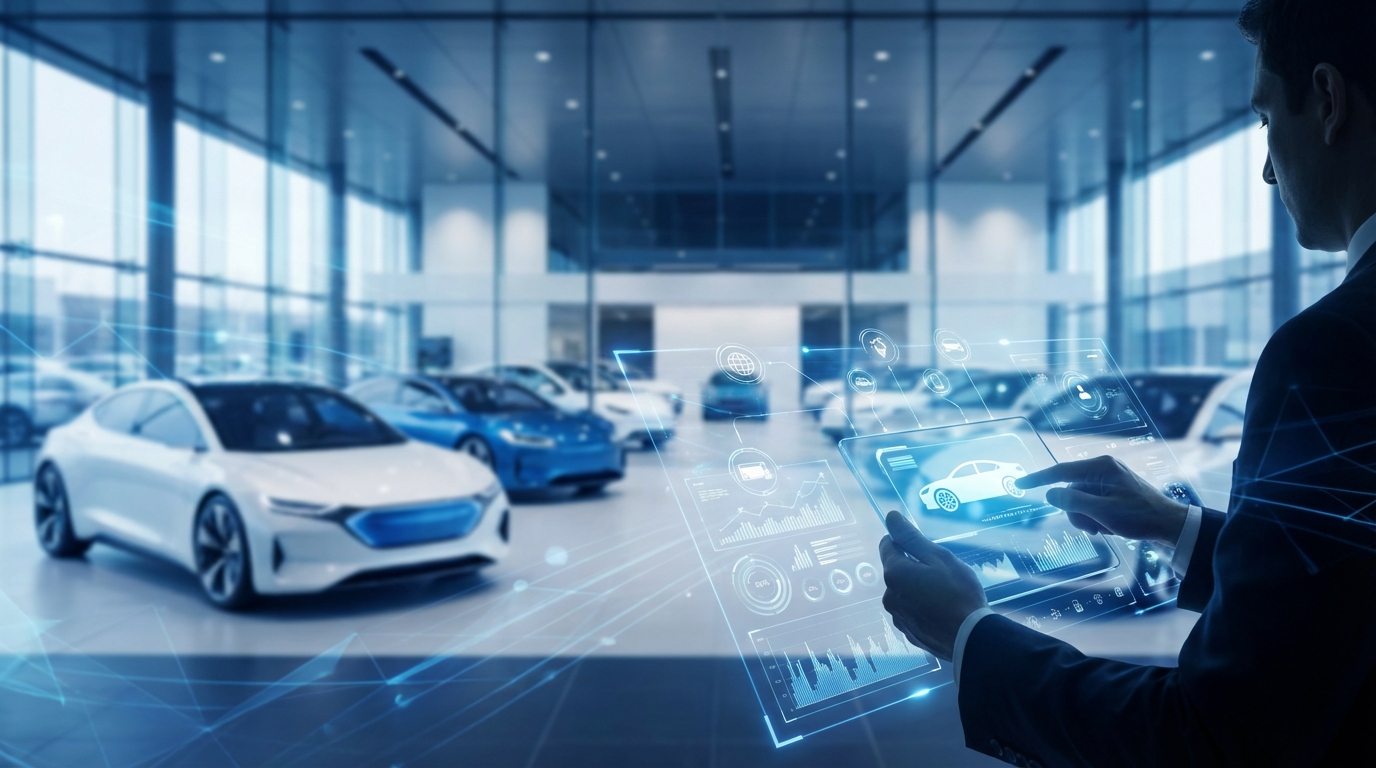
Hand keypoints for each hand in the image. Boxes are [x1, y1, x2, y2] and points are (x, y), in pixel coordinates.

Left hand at [879, 510, 987, 661]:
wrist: (971, 639)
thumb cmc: (958, 593)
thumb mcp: (939, 558)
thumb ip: (911, 538)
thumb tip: (891, 517)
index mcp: (894, 573)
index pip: (887, 545)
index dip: (905, 541)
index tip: (925, 548)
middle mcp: (889, 596)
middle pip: (897, 570)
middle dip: (914, 567)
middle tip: (943, 574)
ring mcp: (898, 617)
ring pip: (904, 592)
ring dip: (918, 589)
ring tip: (946, 595)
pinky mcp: (909, 633)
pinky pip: (912, 612)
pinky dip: (923, 608)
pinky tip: (944, 612)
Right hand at [1015, 455, 1188, 546]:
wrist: (1171, 526)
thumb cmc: (1139, 516)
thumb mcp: (1102, 511)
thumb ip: (1073, 501)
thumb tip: (1050, 493)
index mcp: (1100, 467)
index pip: (1060, 471)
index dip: (1038, 479)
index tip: (1019, 484)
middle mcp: (1102, 470)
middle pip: (1070, 492)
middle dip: (1077, 512)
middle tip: (1093, 527)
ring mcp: (1108, 482)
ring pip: (1080, 502)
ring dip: (1087, 519)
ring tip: (1105, 528)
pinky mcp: (1113, 494)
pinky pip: (1092, 506)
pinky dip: (1096, 519)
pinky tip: (1111, 527)